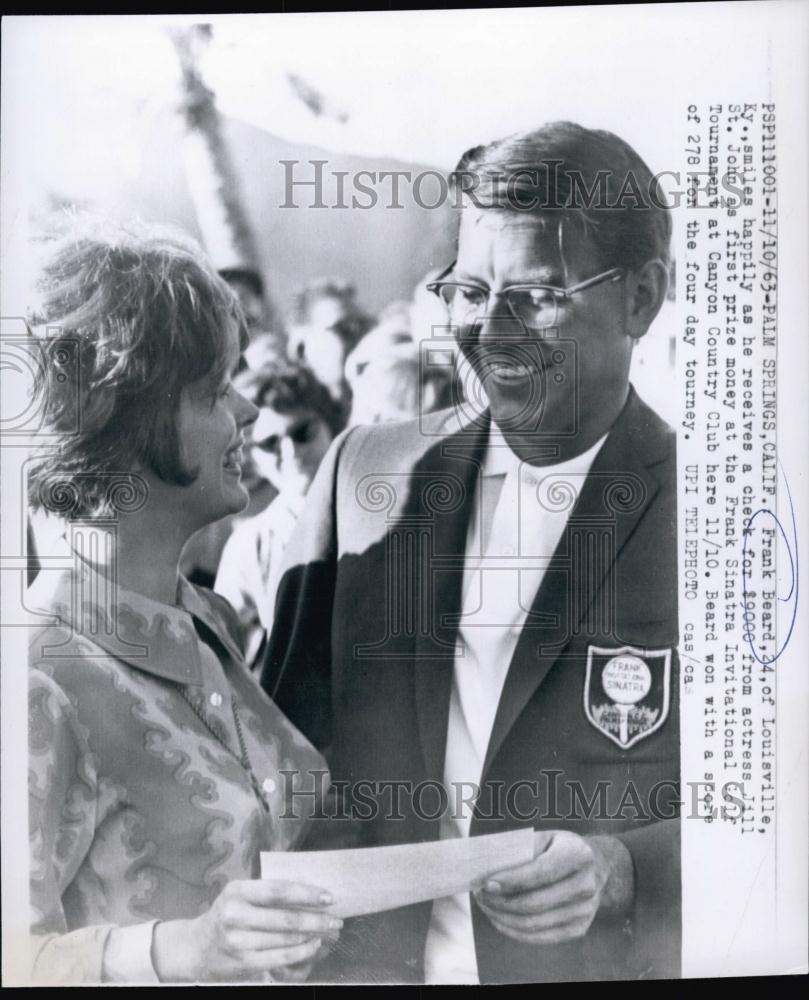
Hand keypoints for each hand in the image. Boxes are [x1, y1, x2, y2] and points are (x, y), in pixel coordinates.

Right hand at [151, 879, 341, 981]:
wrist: (196, 948)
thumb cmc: (227, 914)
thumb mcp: (240, 895)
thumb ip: (268, 892)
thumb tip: (311, 892)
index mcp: (237, 891)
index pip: (278, 890)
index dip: (306, 894)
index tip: (328, 897)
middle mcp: (235, 915)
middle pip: (285, 918)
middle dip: (315, 919)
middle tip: (336, 919)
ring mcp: (237, 942)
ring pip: (285, 940)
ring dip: (312, 937)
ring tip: (328, 932)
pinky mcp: (243, 963)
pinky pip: (279, 959)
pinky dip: (300, 953)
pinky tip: (312, 946)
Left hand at [473, 831, 633, 944]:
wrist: (595, 866)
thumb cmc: (559, 848)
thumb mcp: (544, 838)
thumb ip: (519, 850)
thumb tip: (486, 868)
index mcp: (579, 854)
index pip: (540, 872)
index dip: (511, 880)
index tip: (486, 884)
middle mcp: (587, 884)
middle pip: (535, 903)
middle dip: (501, 902)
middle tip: (479, 896)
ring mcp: (586, 910)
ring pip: (534, 923)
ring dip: (503, 918)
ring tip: (486, 906)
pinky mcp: (579, 928)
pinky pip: (541, 936)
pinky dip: (515, 930)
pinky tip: (500, 919)